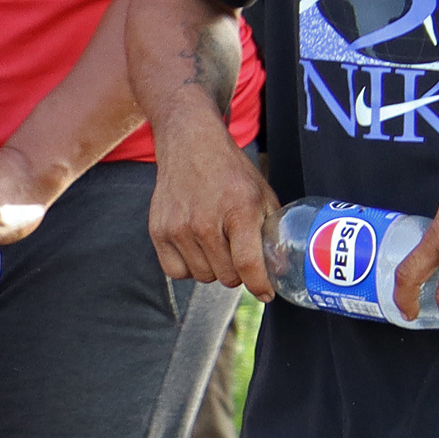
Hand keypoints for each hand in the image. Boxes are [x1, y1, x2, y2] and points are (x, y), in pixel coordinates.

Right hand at [147, 123, 280, 298]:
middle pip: (226, 276)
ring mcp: (178, 227)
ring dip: (213, 269)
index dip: (260, 285)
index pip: (248, 264)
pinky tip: (196, 248)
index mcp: (239, 209)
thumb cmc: (230, 172)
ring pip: (202, 276)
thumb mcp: (262, 194)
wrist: (190, 145)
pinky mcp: (158, 230)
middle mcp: (205, 221)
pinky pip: (176, 271)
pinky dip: (188, 267)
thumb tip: (280, 271)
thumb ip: (272, 232)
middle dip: (238, 272)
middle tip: (238, 254)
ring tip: (216, 245)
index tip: (266, 293)